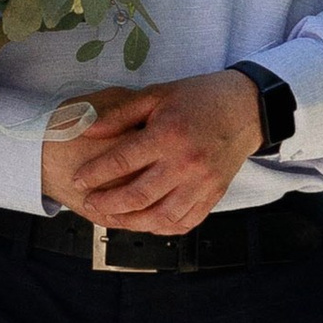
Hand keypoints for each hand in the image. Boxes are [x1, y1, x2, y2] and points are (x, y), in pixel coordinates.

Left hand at [40, 68, 262, 235]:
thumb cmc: (197, 98)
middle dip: (107, 204)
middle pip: (138, 196)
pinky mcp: (214, 194)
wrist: (245, 107)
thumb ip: (120, 114)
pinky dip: (163, 227)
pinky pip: (186, 222)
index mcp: (168, 135)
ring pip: (161, 217)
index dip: (95, 174)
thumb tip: (86, 130)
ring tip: (113, 217)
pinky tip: (146, 223)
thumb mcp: (156, 95)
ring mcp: (202, 182)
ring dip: (131, 222)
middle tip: (90, 203)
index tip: (78, 179)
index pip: (122, 161)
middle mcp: (185, 163)